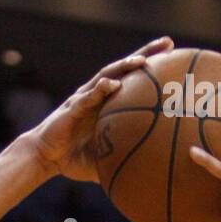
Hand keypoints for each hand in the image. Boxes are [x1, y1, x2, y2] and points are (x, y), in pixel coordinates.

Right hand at [23, 37, 172, 182]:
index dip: (154, 68)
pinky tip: (113, 84)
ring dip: (125, 66)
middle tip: (168, 44)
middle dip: (147, 53)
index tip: (176, 59)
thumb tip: (147, 177)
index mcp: (108, 103)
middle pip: (125, 68)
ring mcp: (85, 98)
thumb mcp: (104, 160)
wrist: (44, 158)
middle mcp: (98, 95)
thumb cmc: (73, 158)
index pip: (134, 80)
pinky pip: (88, 96)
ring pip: (108, 75)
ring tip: (143, 61)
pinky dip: (101, 89)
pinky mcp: (71, 107)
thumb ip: (123, 160)